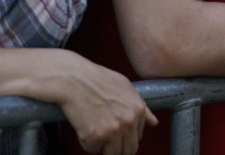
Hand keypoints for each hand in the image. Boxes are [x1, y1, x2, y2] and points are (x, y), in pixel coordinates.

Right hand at [0, 48, 155, 154]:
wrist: (70, 77)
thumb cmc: (94, 79)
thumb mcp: (123, 86)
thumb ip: (142, 106)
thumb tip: (154, 122)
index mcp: (137, 108)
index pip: (137, 138)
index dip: (123, 135)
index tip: (111, 127)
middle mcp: (129, 120)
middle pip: (128, 151)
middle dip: (115, 146)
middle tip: (101, 132)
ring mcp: (113, 129)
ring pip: (112, 154)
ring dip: (101, 145)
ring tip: (92, 125)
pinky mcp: (96, 136)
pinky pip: (92, 150)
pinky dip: (86, 141)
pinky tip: (82, 123)